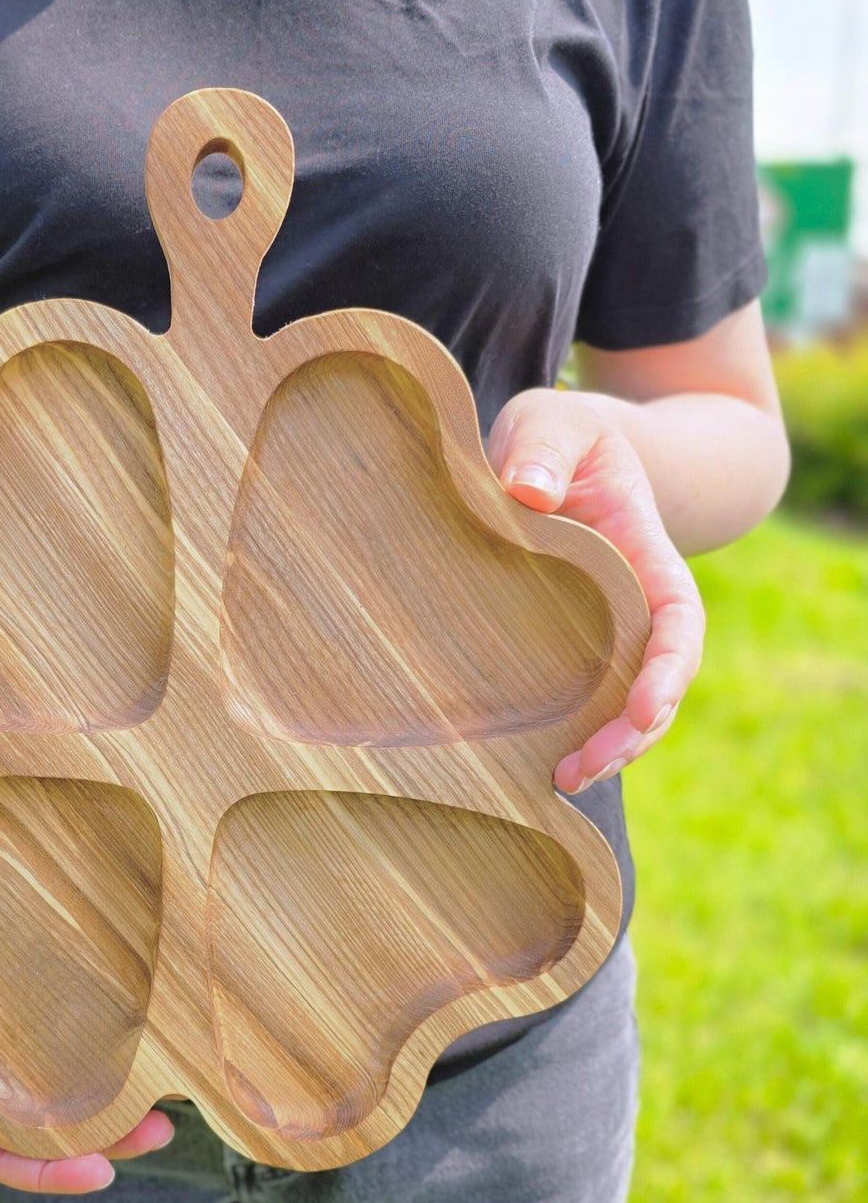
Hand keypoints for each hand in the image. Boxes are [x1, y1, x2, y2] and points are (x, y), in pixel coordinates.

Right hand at [0, 960, 174, 1191]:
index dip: (43, 1170)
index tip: (102, 1173)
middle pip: (43, 1119)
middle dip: (103, 1135)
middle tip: (160, 1131)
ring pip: (63, 1069)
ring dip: (114, 1086)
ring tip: (165, 1088)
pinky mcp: (17, 974)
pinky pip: (64, 1011)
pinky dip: (102, 1025)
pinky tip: (142, 1020)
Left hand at [486, 387, 704, 793]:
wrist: (559, 448)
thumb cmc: (561, 435)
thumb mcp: (552, 422)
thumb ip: (545, 448)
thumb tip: (526, 493)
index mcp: (643, 553)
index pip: (676, 618)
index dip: (667, 668)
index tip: (643, 708)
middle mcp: (636, 599)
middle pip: (659, 678)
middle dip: (633, 731)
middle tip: (581, 768)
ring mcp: (609, 625)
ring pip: (627, 699)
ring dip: (607, 745)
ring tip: (562, 779)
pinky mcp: (574, 641)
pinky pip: (588, 695)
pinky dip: (576, 732)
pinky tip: (540, 764)